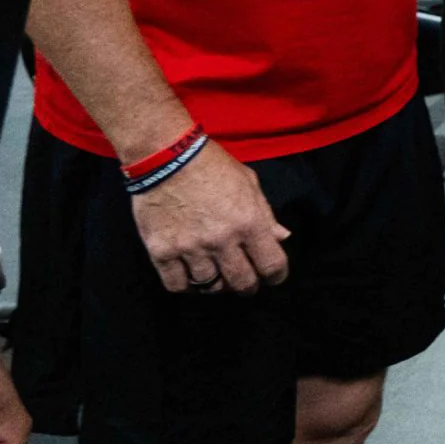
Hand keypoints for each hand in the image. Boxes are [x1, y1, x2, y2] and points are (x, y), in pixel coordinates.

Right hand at [132, 141, 289, 294]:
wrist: (166, 157)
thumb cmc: (212, 165)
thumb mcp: (248, 183)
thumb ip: (266, 214)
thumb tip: (282, 237)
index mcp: (249, 222)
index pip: (272, 265)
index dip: (276, 276)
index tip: (273, 277)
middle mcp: (222, 240)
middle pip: (242, 283)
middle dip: (248, 286)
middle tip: (245, 282)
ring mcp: (190, 248)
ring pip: (210, 287)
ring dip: (216, 285)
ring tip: (216, 275)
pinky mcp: (162, 251)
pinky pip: (177, 285)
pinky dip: (186, 285)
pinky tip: (190, 276)